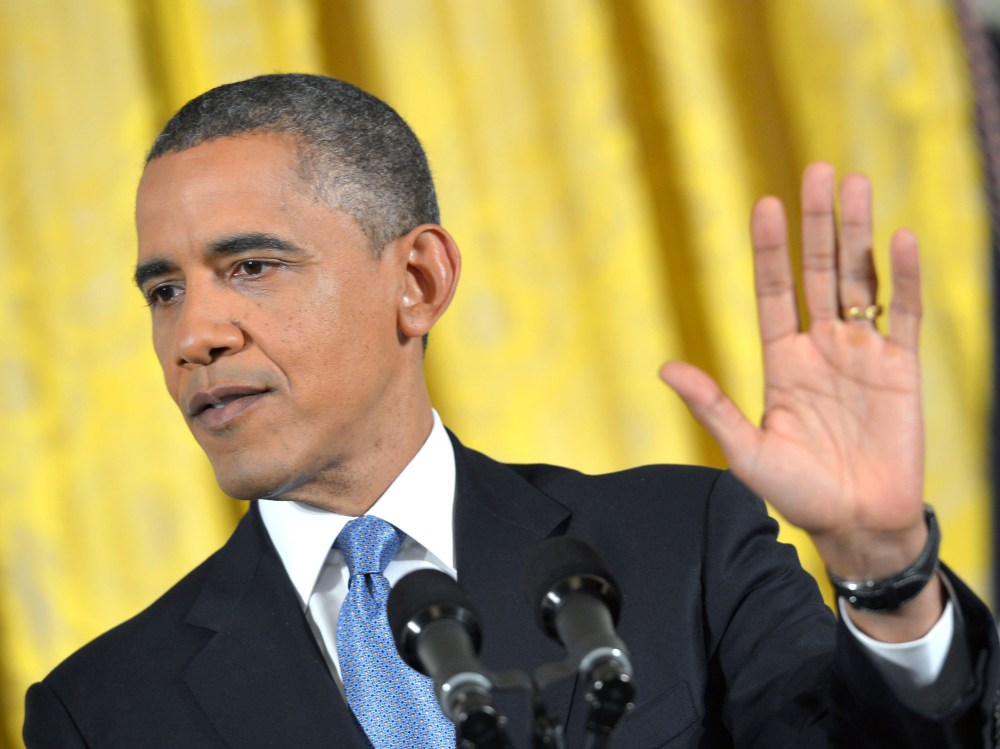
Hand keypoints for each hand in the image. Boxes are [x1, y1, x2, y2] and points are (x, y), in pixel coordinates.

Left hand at [660, 163, 939, 637]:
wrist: (857, 524)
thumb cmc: (798, 494)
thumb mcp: (746, 451)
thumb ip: (713, 406)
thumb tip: (666, 367)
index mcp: (781, 361)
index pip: (772, 290)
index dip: (769, 249)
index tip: (765, 205)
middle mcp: (820, 347)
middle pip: (819, 271)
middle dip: (818, 223)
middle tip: (818, 171)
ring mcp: (861, 354)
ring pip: (862, 279)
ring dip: (859, 233)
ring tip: (856, 184)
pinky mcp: (901, 369)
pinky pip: (904, 314)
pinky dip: (905, 278)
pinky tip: (901, 239)